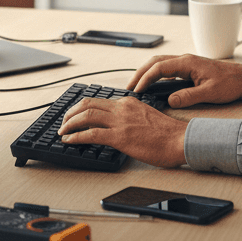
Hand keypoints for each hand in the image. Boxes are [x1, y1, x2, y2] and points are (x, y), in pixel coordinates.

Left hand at [58, 97, 187, 167]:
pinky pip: (91, 134)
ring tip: (62, 131)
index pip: (98, 100)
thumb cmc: (167, 133)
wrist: (179, 140)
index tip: (74, 114)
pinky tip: (70, 140)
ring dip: (70, 123)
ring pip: (86, 115)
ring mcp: (120, 121)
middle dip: (71, 113)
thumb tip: (117, 125)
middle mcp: (122, 108)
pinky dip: (76, 136)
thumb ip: (130, 116)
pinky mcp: (120, 137)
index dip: (82, 107)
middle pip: (88, 104)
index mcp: (128, 102)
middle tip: (63, 122)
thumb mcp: (145, 116)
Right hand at [126, 53, 241, 108]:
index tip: (135, 90)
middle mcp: (185, 59)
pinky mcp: (189, 68)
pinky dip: (156, 75)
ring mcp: (187, 63)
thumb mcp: (209, 93)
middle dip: (140, 73)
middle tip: (129, 88)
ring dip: (147, 73)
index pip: (159, 67)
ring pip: (160, 64)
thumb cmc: (230, 83)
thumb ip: (188, 96)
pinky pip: (168, 69)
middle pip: (155, 62)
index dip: (145, 78)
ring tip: (137, 87)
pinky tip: (154, 86)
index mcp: (187, 62)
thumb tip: (170, 101)